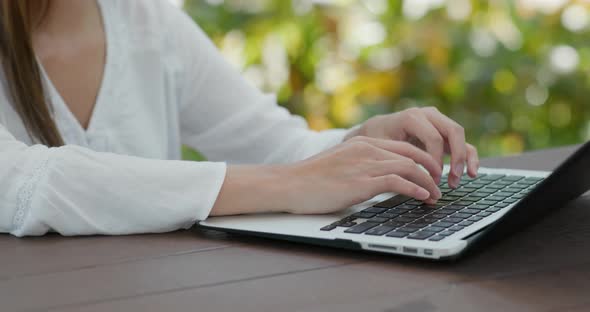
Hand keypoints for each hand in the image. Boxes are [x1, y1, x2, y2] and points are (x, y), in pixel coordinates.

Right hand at [210, 137, 442, 215]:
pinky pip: (398, 181)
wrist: (290, 184)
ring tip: (435, 196)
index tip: (432, 173)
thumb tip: (378, 179)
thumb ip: (361, 165)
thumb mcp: (340, 164)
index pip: (404, 146)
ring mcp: (365, 164)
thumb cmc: (311, 179)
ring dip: (428, 183)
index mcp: (363, 142)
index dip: (423, 159)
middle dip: (431, 170)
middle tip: (440, 184)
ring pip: (410, 167)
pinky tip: (422, 197)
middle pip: (412, 155)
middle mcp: (367, 149)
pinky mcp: (362, 181)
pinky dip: (415, 189)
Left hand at [344, 107, 478, 187]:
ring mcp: (438, 121)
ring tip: (458, 180)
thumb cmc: (376, 139)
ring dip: (464, 159)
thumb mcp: (382, 148)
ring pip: (460, 136)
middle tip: (453, 179)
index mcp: (412, 117)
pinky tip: (471, 173)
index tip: (431, 180)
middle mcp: (428, 115)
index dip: (436, 161)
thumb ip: (398, 160)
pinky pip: (461, 142)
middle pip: (453, 131)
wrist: (375, 130)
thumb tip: (414, 182)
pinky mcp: (443, 132)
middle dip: (457, 157)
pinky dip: (468, 156)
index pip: (434, 138)